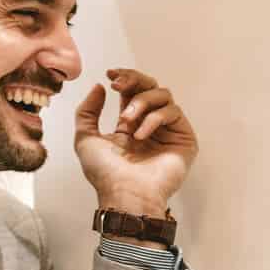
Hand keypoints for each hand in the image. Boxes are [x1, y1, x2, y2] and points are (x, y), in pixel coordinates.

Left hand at [74, 68, 197, 215]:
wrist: (124, 195)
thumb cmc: (105, 174)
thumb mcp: (85, 138)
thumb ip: (87, 111)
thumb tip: (99, 87)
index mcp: (129, 124)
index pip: (132, 91)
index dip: (124, 78)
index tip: (110, 75)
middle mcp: (150, 125)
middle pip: (151, 87)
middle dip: (134, 81)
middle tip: (119, 85)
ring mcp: (168, 132)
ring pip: (163, 95)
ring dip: (141, 102)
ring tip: (127, 121)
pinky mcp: (184, 139)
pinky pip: (173, 112)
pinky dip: (154, 119)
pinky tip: (141, 135)